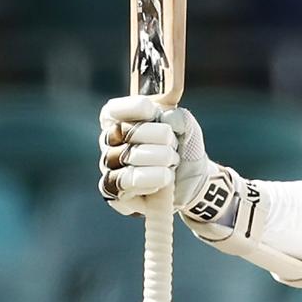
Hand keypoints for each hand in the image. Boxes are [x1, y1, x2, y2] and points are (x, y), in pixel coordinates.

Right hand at [97, 95, 211, 215]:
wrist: (192, 182)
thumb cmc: (182, 149)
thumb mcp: (187, 127)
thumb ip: (178, 115)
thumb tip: (168, 114)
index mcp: (121, 120)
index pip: (112, 110)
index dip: (133, 108)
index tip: (153, 111)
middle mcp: (109, 143)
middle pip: (122, 130)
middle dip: (158, 134)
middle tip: (173, 142)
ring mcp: (109, 168)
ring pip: (127, 156)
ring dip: (159, 156)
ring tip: (173, 160)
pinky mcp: (115, 193)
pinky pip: (127, 181)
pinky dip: (152, 177)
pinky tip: (165, 176)